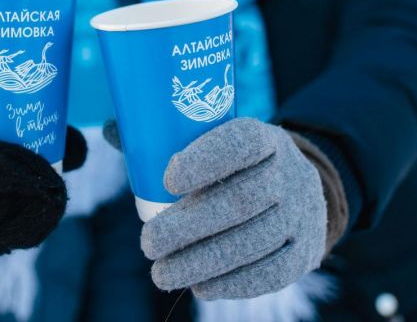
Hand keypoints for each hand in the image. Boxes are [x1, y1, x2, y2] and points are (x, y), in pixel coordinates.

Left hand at [140, 118, 325, 299]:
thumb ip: (164, 135)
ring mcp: (301, 214)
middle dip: (189, 227)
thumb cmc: (235, 165)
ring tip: (161, 274)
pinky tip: (200, 287)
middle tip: (148, 244)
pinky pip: (271, 272)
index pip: (241, 142)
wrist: (297, 190)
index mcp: (265, 138)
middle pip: (242, 200)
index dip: (205, 160)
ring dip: (202, 262)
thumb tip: (112, 129)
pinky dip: (233, 283)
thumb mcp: (216, 141)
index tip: (167, 180)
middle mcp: (290, 173)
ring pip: (253, 241)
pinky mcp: (304, 252)